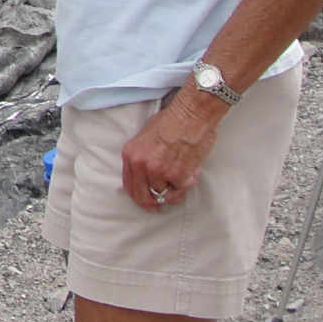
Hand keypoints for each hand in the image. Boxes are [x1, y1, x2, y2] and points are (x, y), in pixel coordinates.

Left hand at [118, 89, 223, 211]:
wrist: (189, 115)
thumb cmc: (170, 121)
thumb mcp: (145, 137)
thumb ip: (144, 157)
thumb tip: (150, 175)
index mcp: (130, 155)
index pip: (130, 185)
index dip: (139, 197)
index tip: (148, 202)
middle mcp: (140, 165)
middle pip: (144, 195)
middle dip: (154, 202)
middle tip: (162, 206)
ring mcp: (157, 171)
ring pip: (166, 193)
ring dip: (176, 188)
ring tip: (184, 174)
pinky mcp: (176, 175)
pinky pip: (182, 187)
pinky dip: (189, 181)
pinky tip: (192, 168)